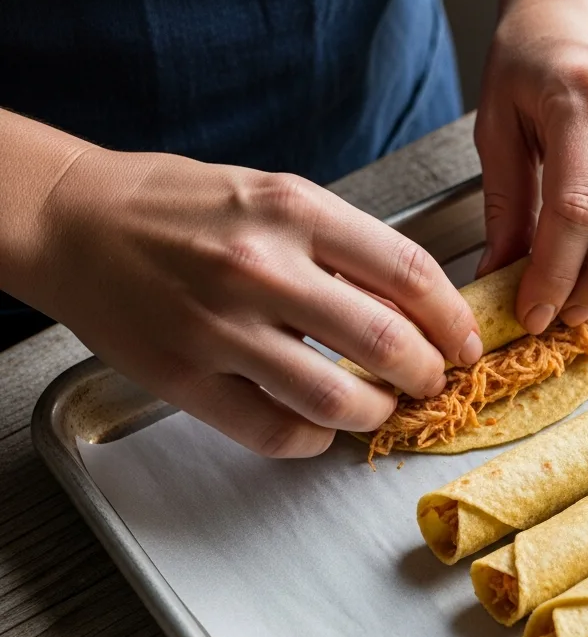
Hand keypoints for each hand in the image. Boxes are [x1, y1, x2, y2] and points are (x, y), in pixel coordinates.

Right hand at [33, 150, 481, 456]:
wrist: (73, 221)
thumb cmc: (177, 204)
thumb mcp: (271, 194)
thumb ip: (340, 244)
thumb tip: (409, 304)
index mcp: (294, 209)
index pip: (408, 272)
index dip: (453, 317)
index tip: (465, 341)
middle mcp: (261, 267)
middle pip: (385, 342)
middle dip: (428, 373)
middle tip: (432, 381)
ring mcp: (220, 327)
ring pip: (335, 399)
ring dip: (376, 414)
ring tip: (382, 408)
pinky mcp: (183, 377)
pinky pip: (271, 432)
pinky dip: (311, 442)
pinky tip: (318, 431)